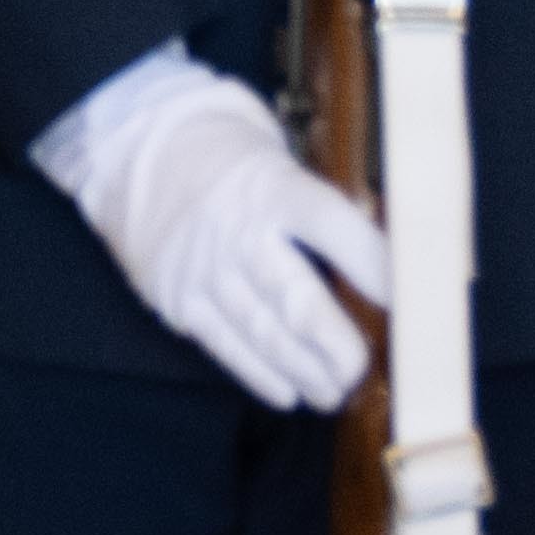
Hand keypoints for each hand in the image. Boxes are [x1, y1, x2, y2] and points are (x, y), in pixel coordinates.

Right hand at [32, 47, 389, 410]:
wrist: (124, 144)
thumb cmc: (219, 152)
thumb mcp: (272, 154)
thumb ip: (317, 203)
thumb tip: (387, 253)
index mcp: (270, 186)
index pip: (334, 229)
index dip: (375, 268)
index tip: (410, 302)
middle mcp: (236, 229)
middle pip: (299, 299)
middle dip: (338, 345)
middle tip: (361, 368)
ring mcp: (202, 266)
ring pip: (264, 332)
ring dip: (305, 370)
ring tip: (332, 389)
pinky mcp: (175, 294)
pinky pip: (223, 344)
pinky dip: (259, 373)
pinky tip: (287, 390)